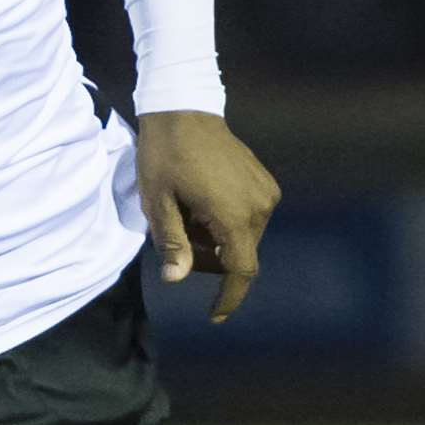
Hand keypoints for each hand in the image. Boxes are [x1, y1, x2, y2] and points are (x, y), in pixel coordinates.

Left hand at [136, 111, 279, 323]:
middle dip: (211, 261)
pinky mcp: (265, 182)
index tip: (214, 316)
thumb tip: (176, 279)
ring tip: (188, 216)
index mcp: (235, 215)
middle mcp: (260, 207)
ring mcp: (266, 193)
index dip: (229, 298)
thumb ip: (171, 242)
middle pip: (240, 255)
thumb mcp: (158, 200)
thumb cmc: (165, 154)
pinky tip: (202, 205)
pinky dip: (227, 223)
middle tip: (179, 242)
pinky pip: (249, 218)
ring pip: (244, 238)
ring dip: (218, 240)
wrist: (184, 108)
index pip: (240, 271)